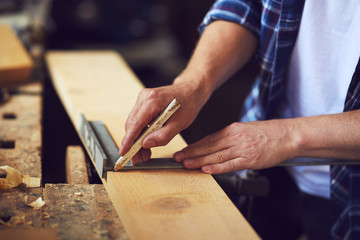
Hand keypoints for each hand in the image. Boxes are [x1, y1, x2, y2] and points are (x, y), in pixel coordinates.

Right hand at [119, 80, 208, 163]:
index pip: (136, 124)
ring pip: (133, 124)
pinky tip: (146, 143)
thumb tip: (146, 144)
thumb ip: (163, 136)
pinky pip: (138, 120)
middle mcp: (144, 97)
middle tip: (138, 159)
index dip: (128, 140)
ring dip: (136, 140)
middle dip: (133, 144)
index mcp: (153, 101)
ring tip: (144, 154)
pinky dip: (140, 133)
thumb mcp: (179, 124)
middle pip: (132, 125)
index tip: (124, 152)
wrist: (191, 91)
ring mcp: (142, 98)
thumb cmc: (188, 105)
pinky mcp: (143, 102)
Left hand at [173, 120, 296, 173]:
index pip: (208, 139)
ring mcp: (242, 148)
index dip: (193, 146)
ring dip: (199, 161)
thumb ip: (230, 138)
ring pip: (216, 155)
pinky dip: (217, 167)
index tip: (182, 151)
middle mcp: (234, 138)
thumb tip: (215, 146)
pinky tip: (206, 170)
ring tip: (186, 165)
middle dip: (191, 153)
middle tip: (177, 159)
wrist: (288, 135)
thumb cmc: (268, 133)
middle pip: (208, 146)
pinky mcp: (250, 159)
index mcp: (232, 130)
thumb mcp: (245, 130)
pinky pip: (230, 164)